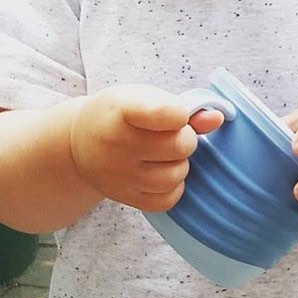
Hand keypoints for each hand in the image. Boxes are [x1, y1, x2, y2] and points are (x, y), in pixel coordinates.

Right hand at [69, 85, 223, 211]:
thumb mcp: (143, 98)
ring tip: (166, 154)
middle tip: (172, 134)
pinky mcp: (125, 198)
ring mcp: (119, 175)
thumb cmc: (119, 114)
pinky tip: (162, 172)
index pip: (167, 113)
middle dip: (186, 137)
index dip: (181, 113)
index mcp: (121, 110)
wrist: (78, 143)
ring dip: (181, 163)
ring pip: (176, 174)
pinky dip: (173, 187)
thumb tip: (218, 117)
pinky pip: (167, 200)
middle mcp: (117, 145)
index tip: (174, 113)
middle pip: (179, 145)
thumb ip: (182, 108)